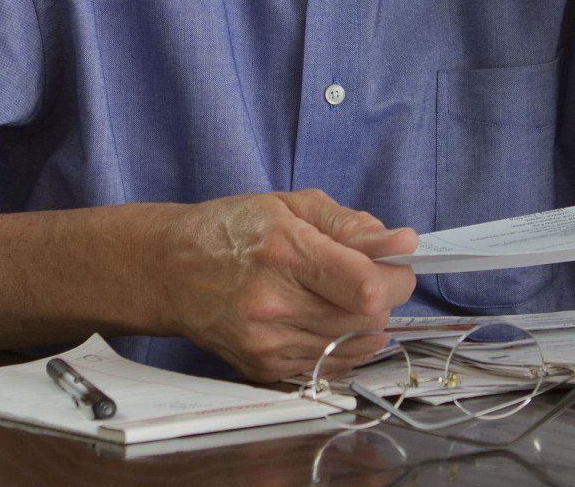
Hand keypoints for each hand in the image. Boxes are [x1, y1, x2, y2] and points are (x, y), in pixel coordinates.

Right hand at [154, 189, 417, 380]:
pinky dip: (341, 343)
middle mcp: (274, 304)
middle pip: (367, 320)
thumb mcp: (293, 206)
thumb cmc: (232, 229)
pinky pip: (330, 365)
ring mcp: (267, 343)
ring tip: (342, 296)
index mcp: (285, 252)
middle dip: (384, 298)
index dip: (396, 277)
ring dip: (365, 322)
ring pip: (354, 347)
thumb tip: (403, 244)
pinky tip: (323, 318)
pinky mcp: (263, 368)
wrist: (170, 271)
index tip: (396, 263)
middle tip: (368, 276)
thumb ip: (352, 226)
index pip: (367, 286)